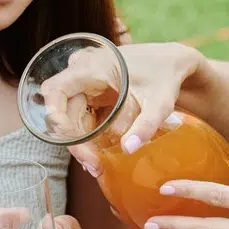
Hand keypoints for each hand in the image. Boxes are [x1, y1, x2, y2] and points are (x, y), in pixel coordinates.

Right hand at [39, 41, 203, 174]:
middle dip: (73, 141)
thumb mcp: (159, 103)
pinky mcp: (90, 89)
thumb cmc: (165, 77)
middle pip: (62, 109)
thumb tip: (128, 150)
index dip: (56, 118)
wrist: (172, 62)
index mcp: (91, 66)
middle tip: (93, 166)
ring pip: (69, 114)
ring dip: (79, 141)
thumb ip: (145, 125)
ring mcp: (84, 79)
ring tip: (97, 165)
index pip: (55, 91)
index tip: (72, 143)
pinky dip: (86, 133)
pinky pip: (79, 113)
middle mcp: (81, 70)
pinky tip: (97, 153)